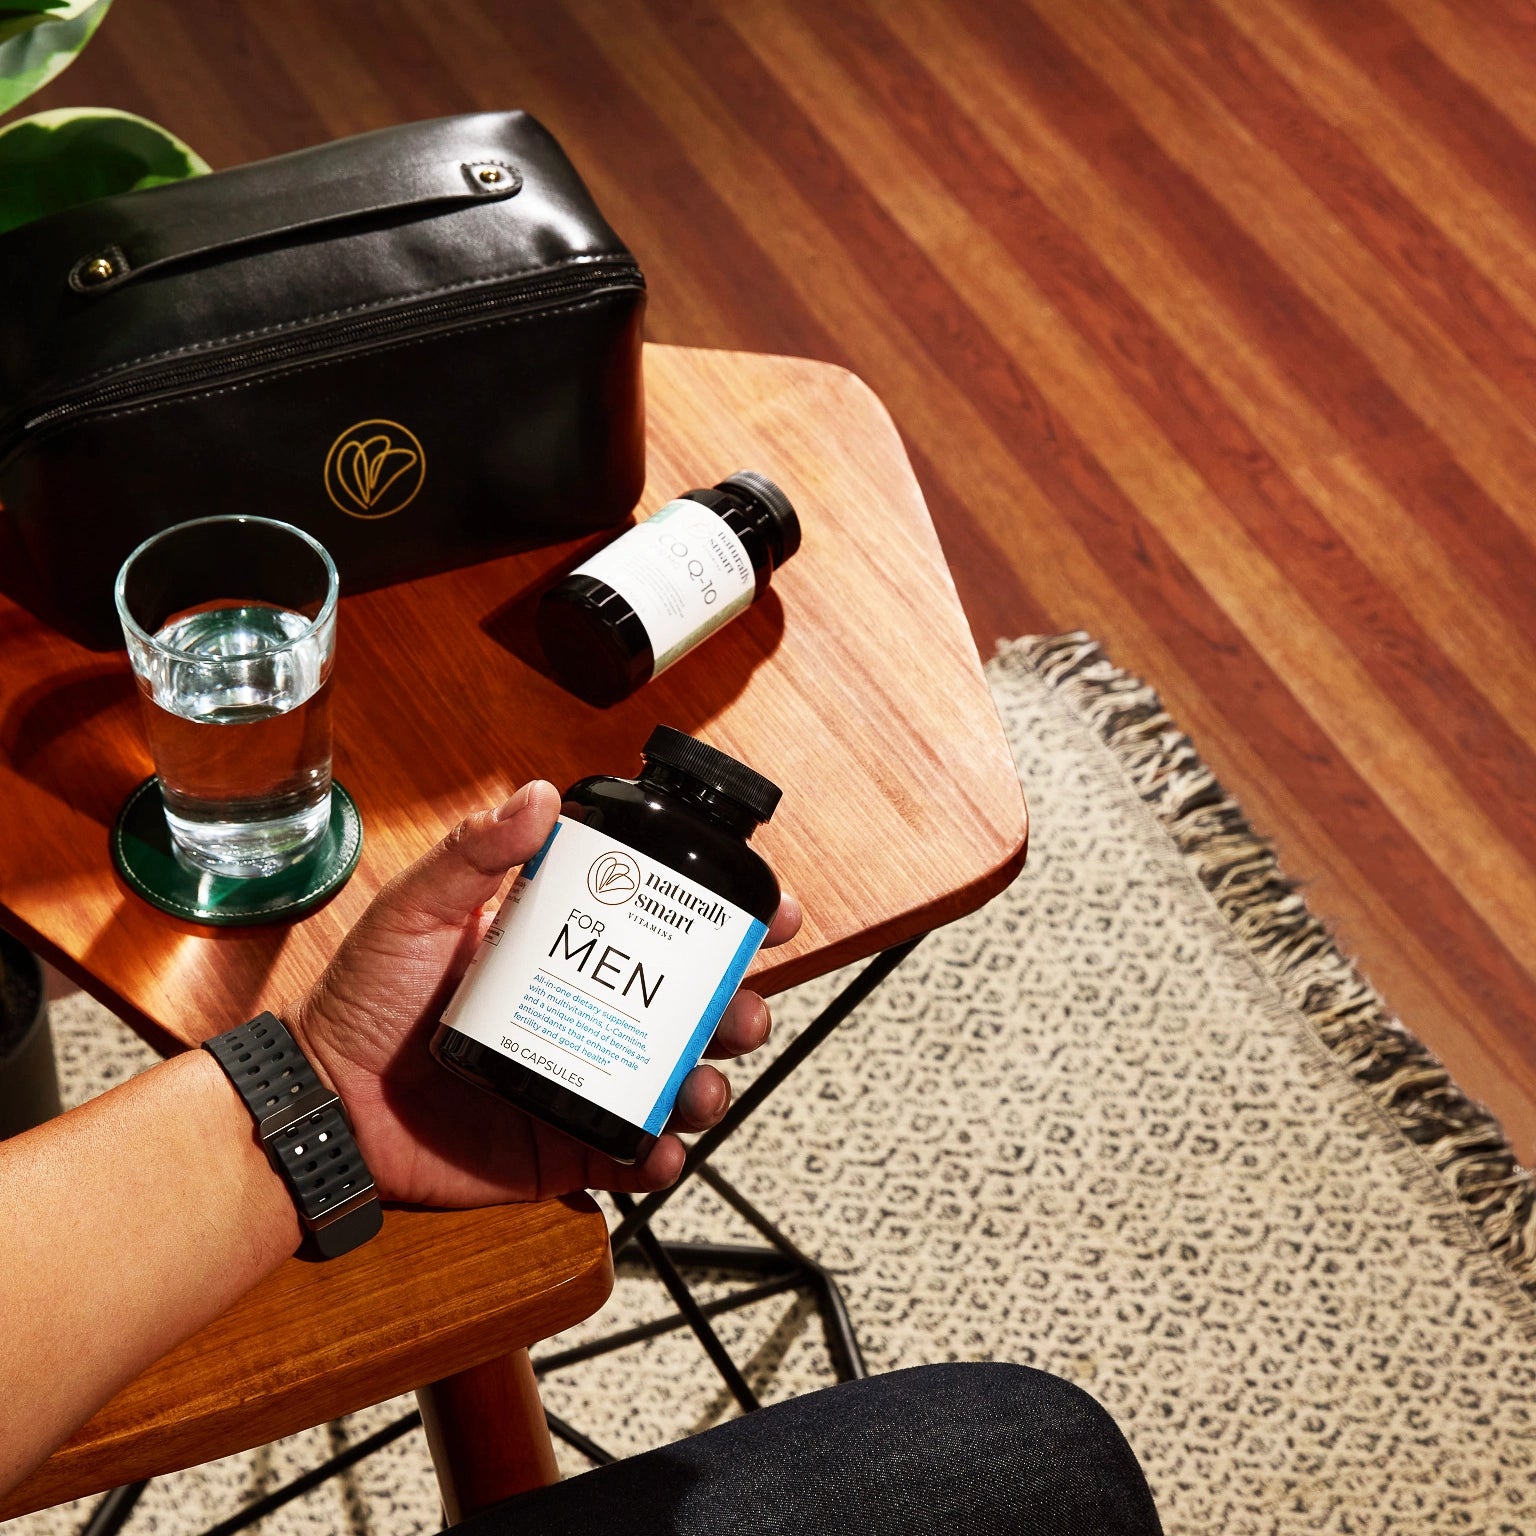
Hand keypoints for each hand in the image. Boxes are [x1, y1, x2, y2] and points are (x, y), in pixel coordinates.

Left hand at [283, 781, 800, 1206]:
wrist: (322, 1103)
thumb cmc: (365, 1000)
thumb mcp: (417, 910)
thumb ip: (473, 853)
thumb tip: (540, 795)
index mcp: (566, 949)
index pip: (663, 926)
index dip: (728, 919)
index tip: (772, 912)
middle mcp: (586, 1011)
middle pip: (691, 1006)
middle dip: (738, 1006)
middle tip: (738, 1009)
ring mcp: (581, 1079)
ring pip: (676, 1080)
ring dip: (711, 1083)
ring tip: (702, 1086)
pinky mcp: (565, 1146)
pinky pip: (632, 1154)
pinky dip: (661, 1156)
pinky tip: (662, 1147)